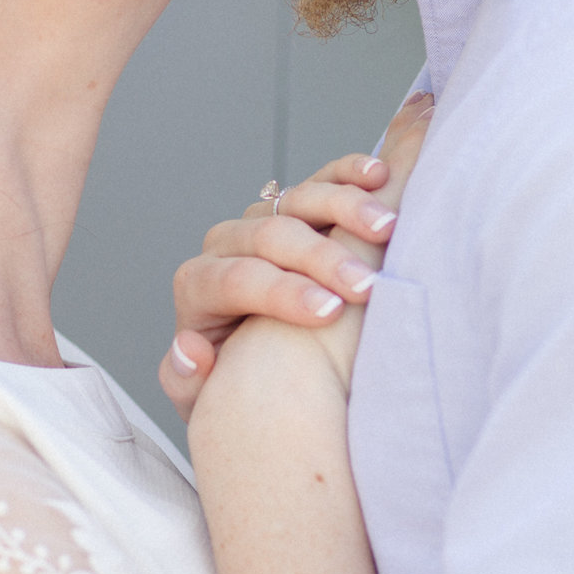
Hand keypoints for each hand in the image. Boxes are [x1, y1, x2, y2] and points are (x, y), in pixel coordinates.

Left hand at [159, 92, 434, 417]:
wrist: (259, 370)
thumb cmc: (235, 388)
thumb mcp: (206, 400)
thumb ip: (187, 381)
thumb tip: (191, 348)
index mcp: (200, 287)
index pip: (235, 280)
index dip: (281, 292)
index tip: (328, 312)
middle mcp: (228, 245)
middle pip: (270, 236)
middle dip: (321, 258)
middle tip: (366, 286)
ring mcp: (265, 219)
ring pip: (298, 199)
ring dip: (344, 209)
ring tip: (386, 228)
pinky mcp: (299, 206)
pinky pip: (323, 178)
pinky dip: (350, 173)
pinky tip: (379, 176)